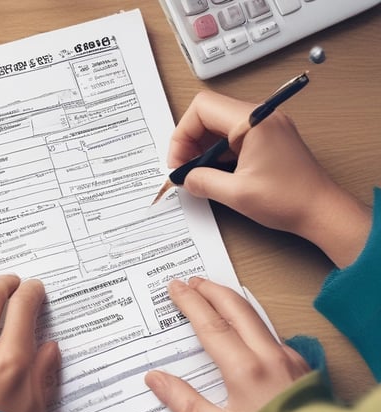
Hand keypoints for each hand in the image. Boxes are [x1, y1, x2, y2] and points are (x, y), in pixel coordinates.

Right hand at [145, 278, 310, 411]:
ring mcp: (289, 358)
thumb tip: (157, 379)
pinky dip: (251, 321)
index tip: (176, 288)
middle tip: (193, 281)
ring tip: (214, 295)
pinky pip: (271, 333)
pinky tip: (243, 327)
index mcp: (246, 369)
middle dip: (212, 290)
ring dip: (232, 302)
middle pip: (236, 309)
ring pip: (256, 317)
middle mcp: (270, 356)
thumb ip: (187, 403)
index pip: (211, 324)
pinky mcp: (301, 366)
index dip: (190, 302)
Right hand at [169, 91, 370, 267]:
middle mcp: (262, 116)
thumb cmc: (291, 199)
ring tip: (199, 172)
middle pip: (209, 112)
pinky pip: (234, 134)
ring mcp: (267, 125)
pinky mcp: (269, 137)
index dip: (183, 133)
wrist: (323, 211)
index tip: (179, 160)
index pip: (202, 108)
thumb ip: (202, 181)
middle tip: (185, 167)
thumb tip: (185, 177)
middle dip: (190, 140)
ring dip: (203, 146)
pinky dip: (219, 150)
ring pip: (220, 123)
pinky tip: (216, 171)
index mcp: (254, 121)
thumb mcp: (236, 194)